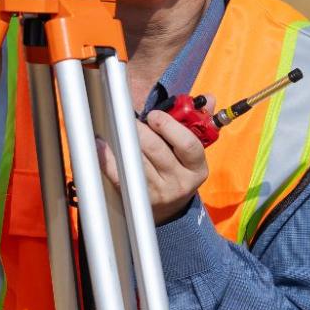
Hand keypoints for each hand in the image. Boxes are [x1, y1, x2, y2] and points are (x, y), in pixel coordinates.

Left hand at [100, 95, 216, 221]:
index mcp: (197, 168)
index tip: (154, 115)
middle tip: (130, 119)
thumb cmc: (179, 169)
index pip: (188, 145)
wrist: (169, 210)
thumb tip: (208, 98)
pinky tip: (101, 145)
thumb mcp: (192, 151)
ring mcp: (158, 193)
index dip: (170, 127)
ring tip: (115, 128)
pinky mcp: (138, 199)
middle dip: (140, 129)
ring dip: (123, 140)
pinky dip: (107, 158)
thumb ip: (198, 122)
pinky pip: (119, 175)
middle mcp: (180, 182)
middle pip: (157, 150)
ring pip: (137, 160)